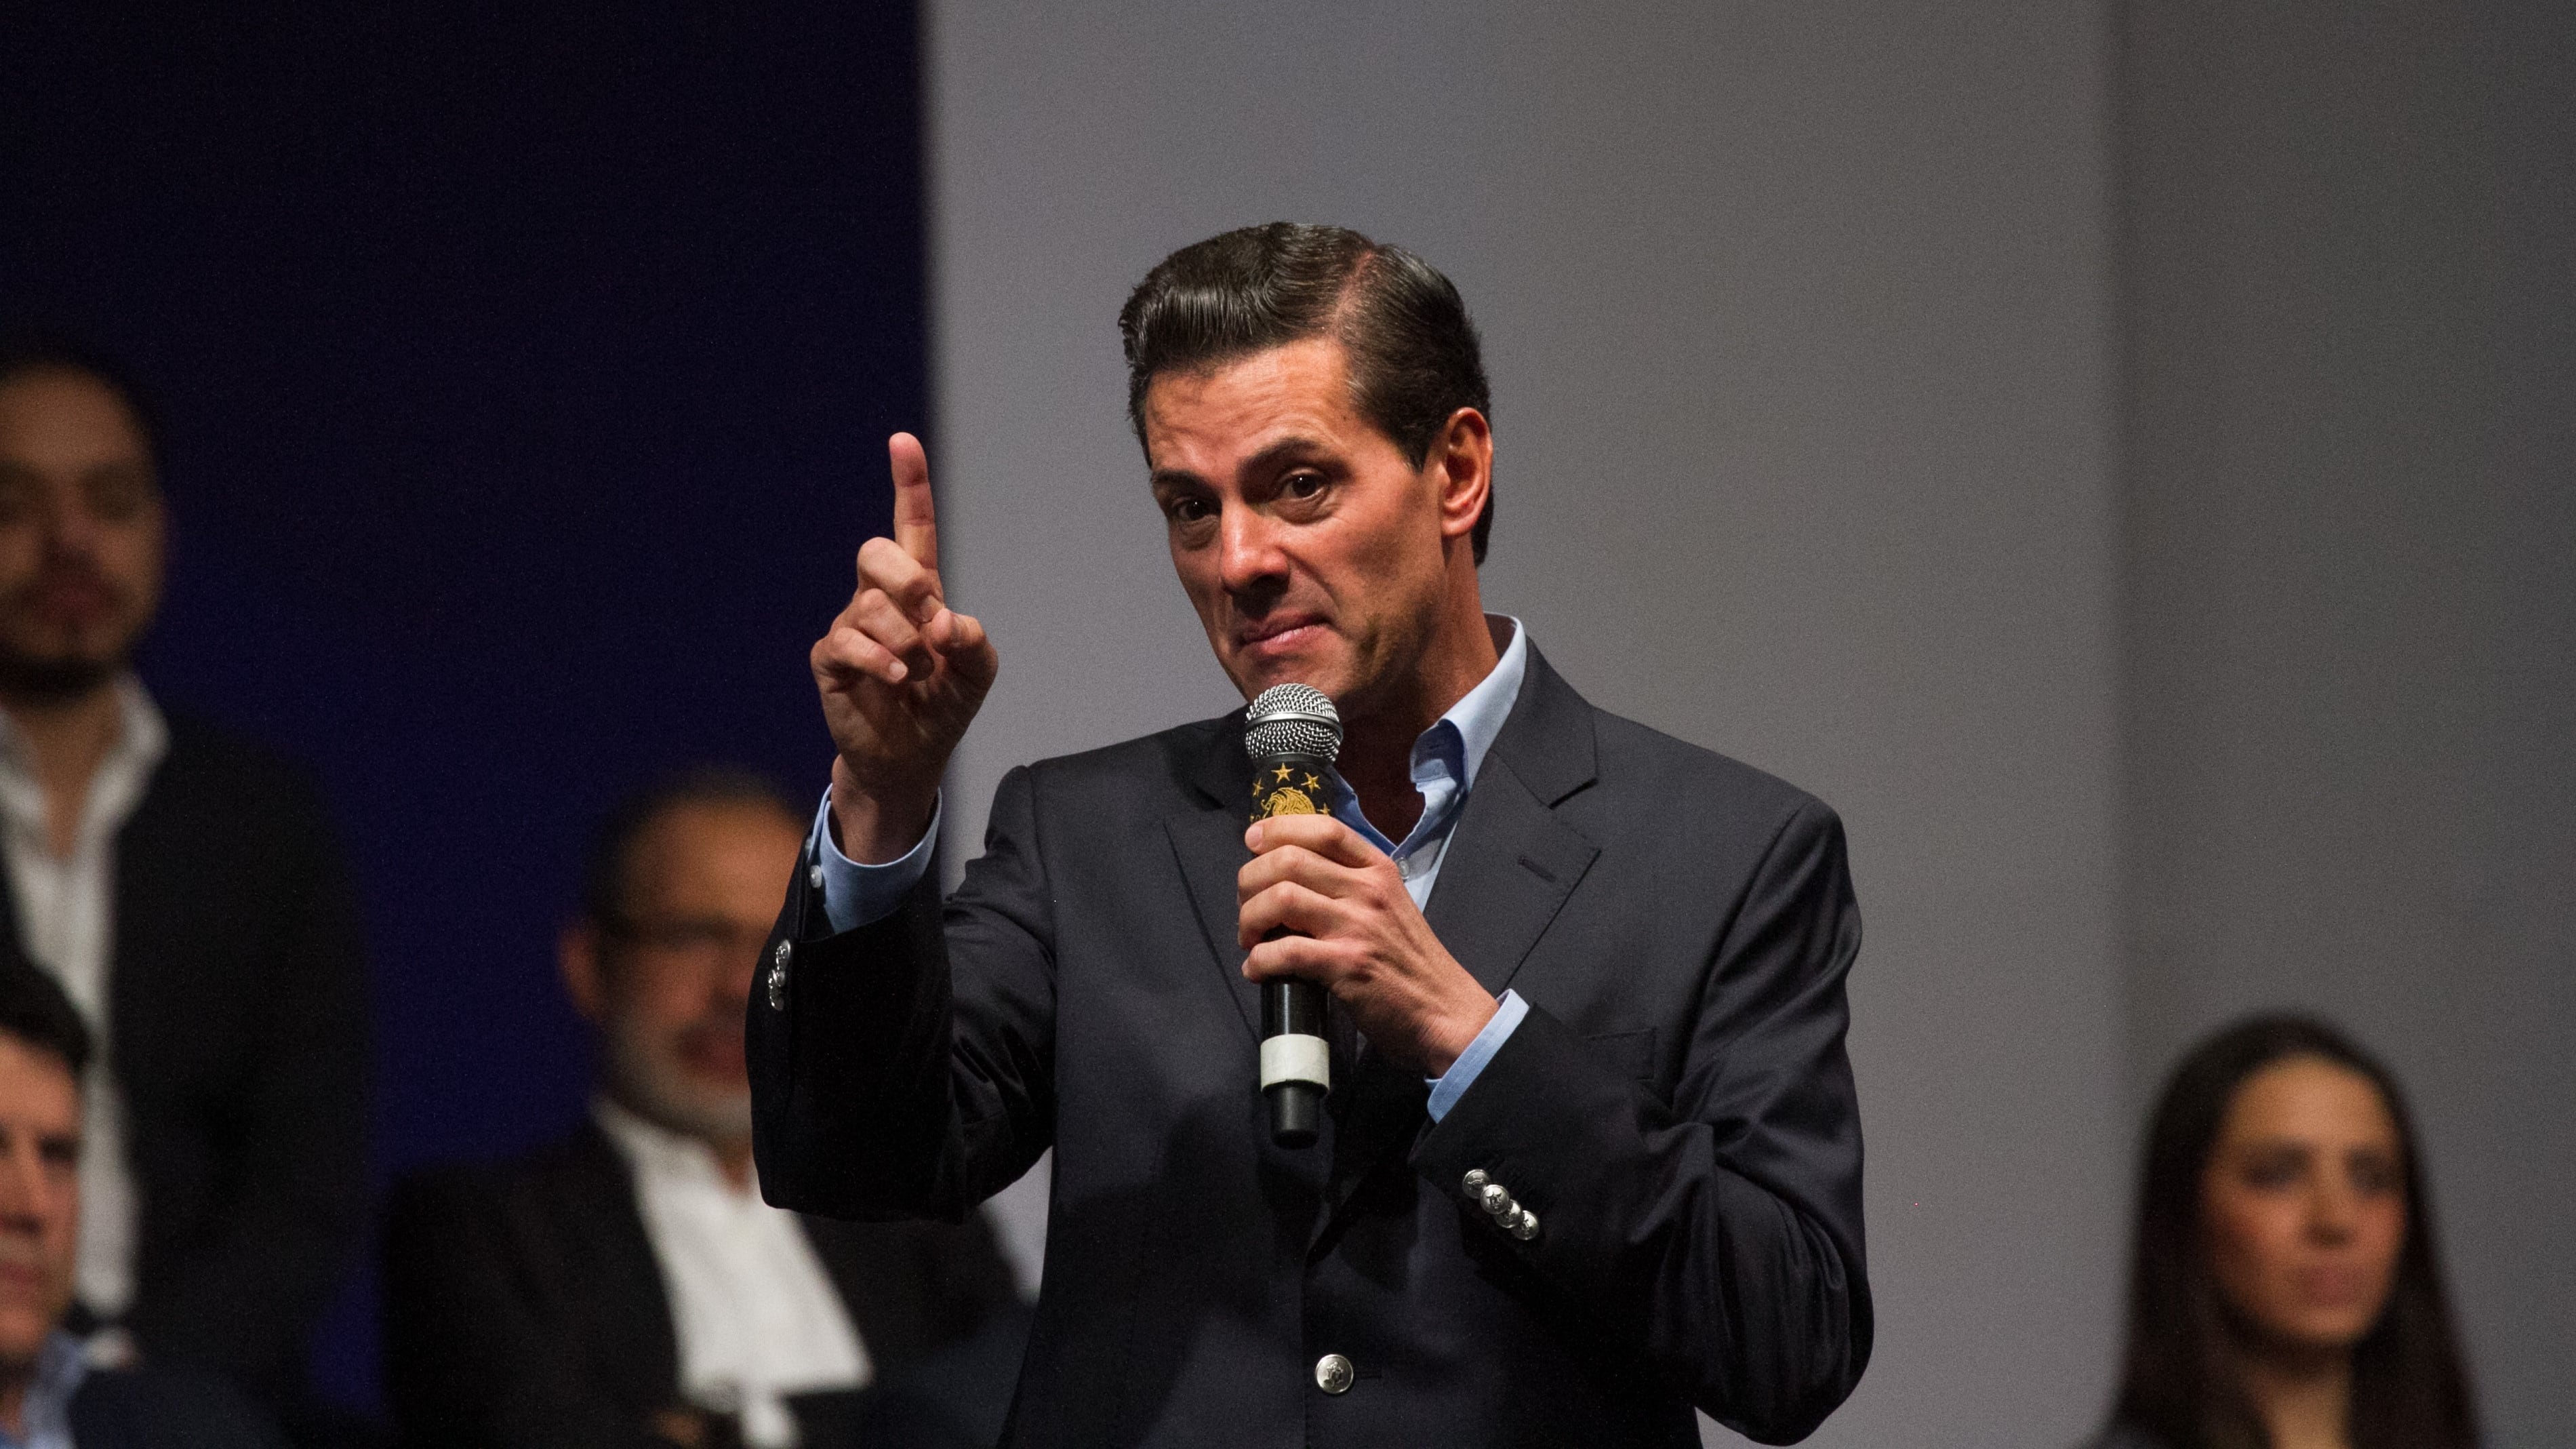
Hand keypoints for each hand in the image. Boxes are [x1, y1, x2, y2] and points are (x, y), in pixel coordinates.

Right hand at [811, 433, 997, 861]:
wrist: (911, 757)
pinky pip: (849, 642)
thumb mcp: (978, 673)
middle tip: (930, 620)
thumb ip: (975, 643)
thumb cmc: (942, 706)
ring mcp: (851, 627)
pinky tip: (898, 678)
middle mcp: (878, 600)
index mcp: (919, 591)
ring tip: (919, 674)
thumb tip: (948, 622)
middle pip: (877, 553)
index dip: (909, 484)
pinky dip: (882, 660)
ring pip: (871, 606)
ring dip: (908, 643)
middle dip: (907, 580)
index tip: (903, 442)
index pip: (911, 527)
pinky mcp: (831, 659)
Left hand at [1236, 814, 1497, 1074]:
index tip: (1253, 842)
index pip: (1323, 828)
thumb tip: (1289, 876)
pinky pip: (1285, 951)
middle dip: (1250, 880)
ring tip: (1250, 939)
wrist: (1445, 1012)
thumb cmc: (1410, 961)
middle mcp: (1367, 890)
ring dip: (1250, 918)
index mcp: (1378, 870)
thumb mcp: (1390, 906)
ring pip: (1280, 897)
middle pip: (1288, 859)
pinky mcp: (1347, 965)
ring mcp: (1357, 926)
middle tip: (1247, 907)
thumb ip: (1349, 886)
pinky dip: (1260, 960)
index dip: (1278, 829)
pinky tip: (1258, 970)